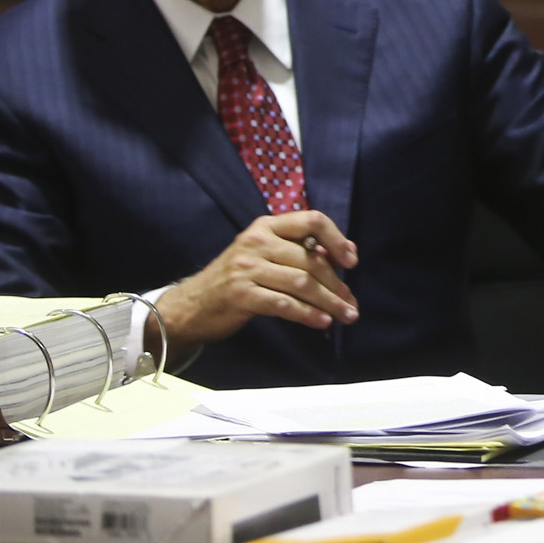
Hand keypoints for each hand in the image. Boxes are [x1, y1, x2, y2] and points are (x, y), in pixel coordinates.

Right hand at [154, 211, 359, 347]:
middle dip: (337, 284)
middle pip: (311, 259)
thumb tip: (345, 254)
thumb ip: (298, 251)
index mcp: (267, 226)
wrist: (191, 305)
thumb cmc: (237, 279)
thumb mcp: (265, 255)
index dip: (337, 239)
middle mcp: (257, 241)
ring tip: (346, 315)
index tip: (351, 261)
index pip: (312, 220)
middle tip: (352, 304)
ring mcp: (246, 267)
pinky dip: (307, 314)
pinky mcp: (240, 294)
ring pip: (301, 283)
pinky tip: (322, 322)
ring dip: (329, 302)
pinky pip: (284, 304)